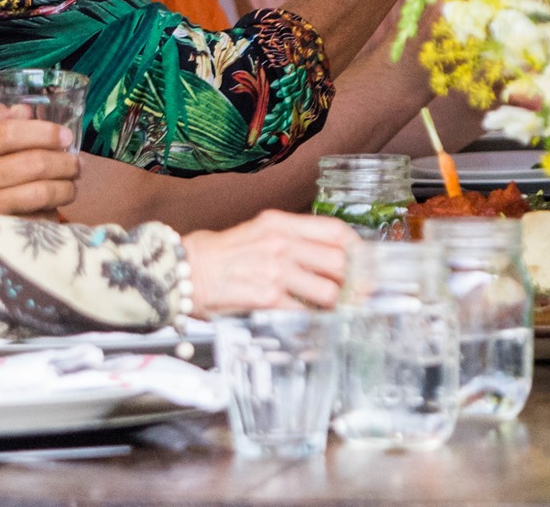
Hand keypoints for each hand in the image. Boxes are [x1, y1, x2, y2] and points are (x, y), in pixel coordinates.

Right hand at [0, 116, 79, 215]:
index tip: (64, 135)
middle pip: (34, 164)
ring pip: (41, 193)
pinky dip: (51, 214)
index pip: (11, 133)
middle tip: (75, 163)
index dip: (44, 132)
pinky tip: (53, 209)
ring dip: (65, 188)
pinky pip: (35, 221)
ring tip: (70, 184)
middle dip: (65, 162)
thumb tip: (25, 109)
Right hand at [184, 210, 357, 312]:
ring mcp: (276, 271)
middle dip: (356, 282)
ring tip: (341, 312)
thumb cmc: (218, 255)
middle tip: (361, 294)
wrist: (183, 273)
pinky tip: (317, 324)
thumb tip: (324, 256)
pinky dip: (316, 321)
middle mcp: (282, 243)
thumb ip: (290, 241)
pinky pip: (305, 312)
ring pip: (328, 290)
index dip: (358, 249)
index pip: (335, 231)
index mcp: (281, 224)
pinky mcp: (267, 298)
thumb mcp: (257, 233)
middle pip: (340, 262)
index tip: (366, 262)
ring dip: (339, 305)